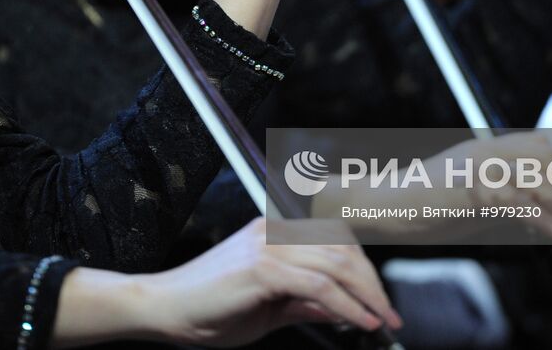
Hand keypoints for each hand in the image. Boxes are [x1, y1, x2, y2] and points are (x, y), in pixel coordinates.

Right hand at [139, 217, 402, 346]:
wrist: (162, 309)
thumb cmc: (206, 309)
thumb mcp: (268, 309)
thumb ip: (305, 304)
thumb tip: (344, 311)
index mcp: (274, 231)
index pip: (334, 239)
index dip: (364, 269)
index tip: (380, 301)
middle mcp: (274, 230)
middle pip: (342, 248)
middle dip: (372, 283)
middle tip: (389, 314)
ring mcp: (268, 245)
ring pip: (336, 264)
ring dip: (367, 295)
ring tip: (381, 320)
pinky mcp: (261, 267)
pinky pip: (318, 286)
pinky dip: (347, 305)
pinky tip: (360, 321)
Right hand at [433, 132, 551, 242]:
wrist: (384, 206)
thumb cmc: (424, 206)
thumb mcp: (470, 196)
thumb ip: (500, 197)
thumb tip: (535, 215)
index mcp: (485, 148)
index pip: (539, 146)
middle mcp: (485, 151)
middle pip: (545, 161)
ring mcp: (477, 168)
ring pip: (536, 181)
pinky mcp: (470, 189)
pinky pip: (517, 202)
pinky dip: (543, 220)